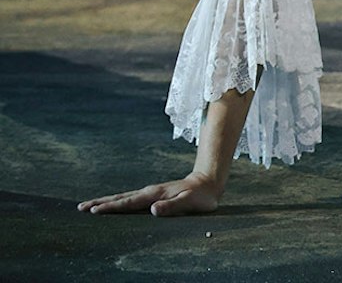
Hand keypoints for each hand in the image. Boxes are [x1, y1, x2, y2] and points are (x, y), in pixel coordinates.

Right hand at [78, 172, 221, 215]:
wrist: (208, 183)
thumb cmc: (201, 196)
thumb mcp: (190, 202)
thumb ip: (173, 206)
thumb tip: (153, 210)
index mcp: (154, 195)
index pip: (128, 203)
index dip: (111, 208)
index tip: (93, 211)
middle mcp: (149, 192)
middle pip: (120, 198)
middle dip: (100, 203)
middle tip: (80, 208)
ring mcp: (150, 193)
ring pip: (123, 197)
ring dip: (105, 202)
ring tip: (88, 206)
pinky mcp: (152, 195)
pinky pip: (129, 199)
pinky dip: (116, 202)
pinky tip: (111, 206)